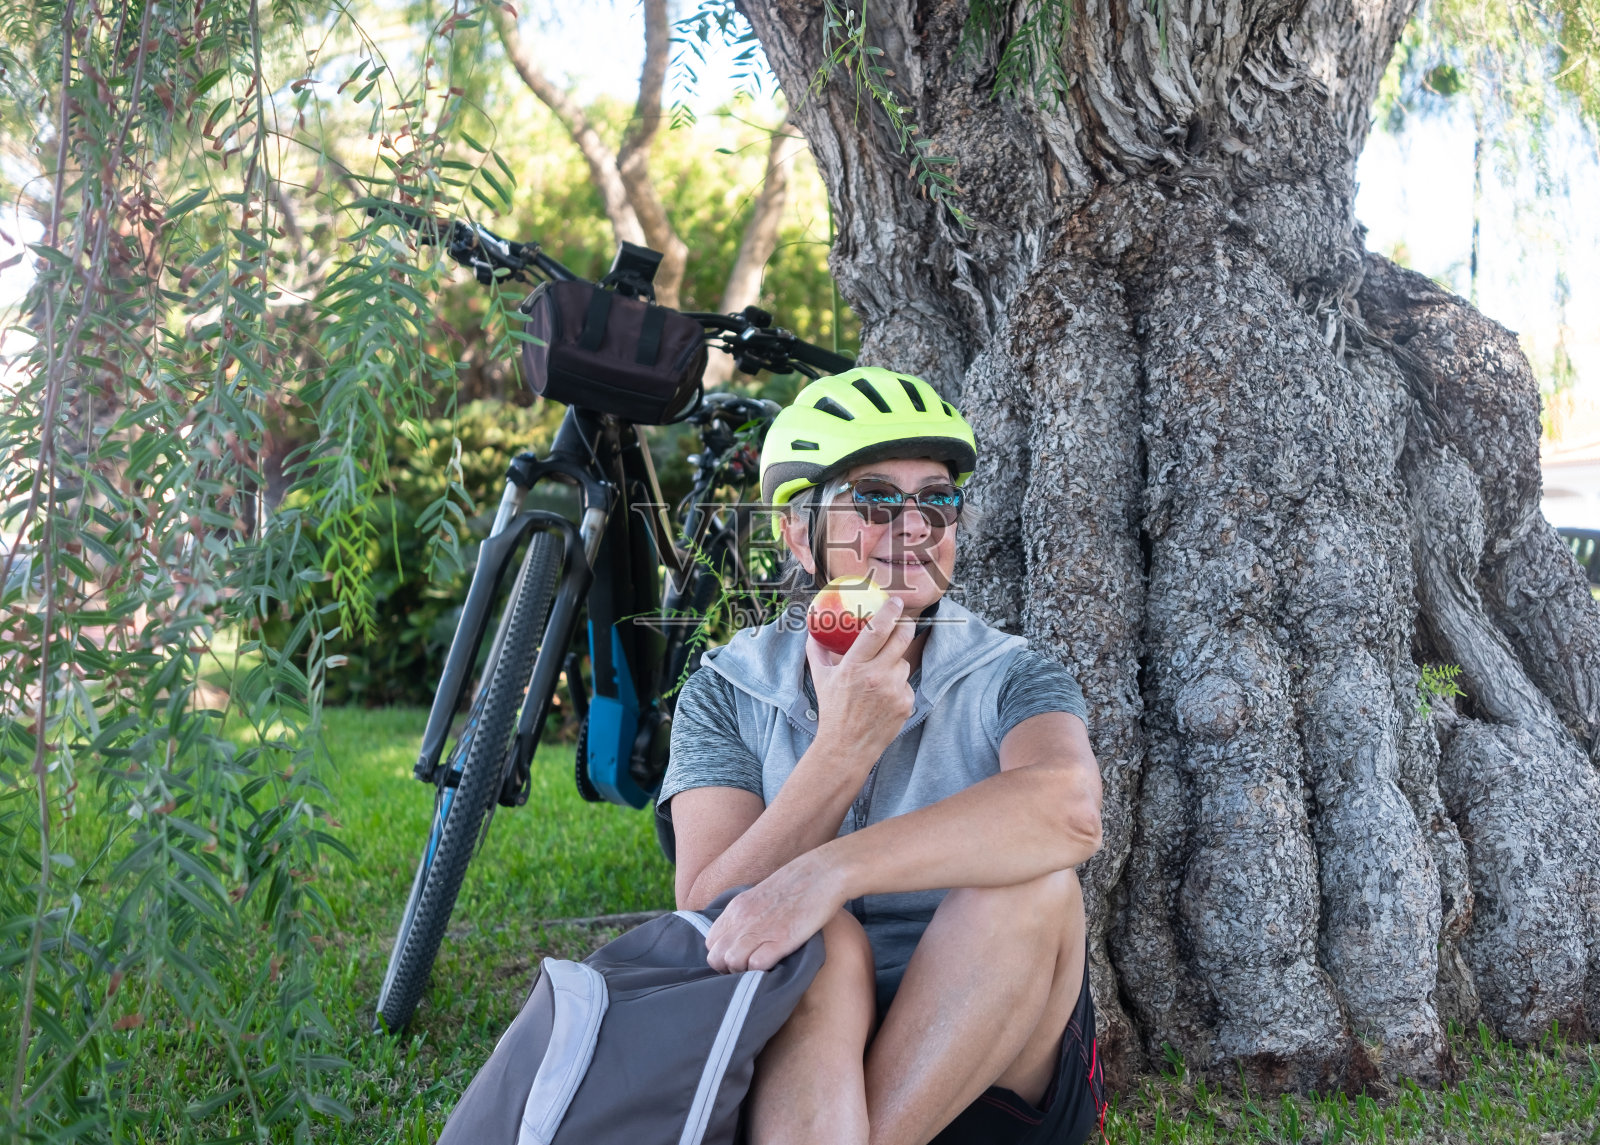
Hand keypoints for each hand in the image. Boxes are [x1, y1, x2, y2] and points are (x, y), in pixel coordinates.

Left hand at [704, 854, 845, 972]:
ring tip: (762, 968)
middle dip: (728, 969)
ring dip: (745, 972)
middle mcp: (743, 919)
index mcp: (736, 907)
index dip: (722, 955)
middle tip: (749, 968)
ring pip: (732, 963)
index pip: (710, 942)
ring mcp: (761, 929)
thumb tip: (739, 935)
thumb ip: (746, 914)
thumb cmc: (797, 885)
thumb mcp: (760, 895)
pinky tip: (776, 965)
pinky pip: (756, 965)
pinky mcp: (781, 939)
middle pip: (716, 958)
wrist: (823, 873)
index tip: (738, 958)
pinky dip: (763, 972)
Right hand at [806, 595, 914, 762]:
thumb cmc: (832, 711)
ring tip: (880, 675)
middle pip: (902, 639)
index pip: (877, 630)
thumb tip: (813, 630)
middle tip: (903, 622)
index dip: (890, 611)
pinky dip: (898, 686)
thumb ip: (817, 651)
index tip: (895, 601)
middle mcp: (877, 676)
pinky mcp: (906, 704)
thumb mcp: (820, 678)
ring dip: (896, 662)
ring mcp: (894, 690)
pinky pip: (906, 684)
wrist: (847, 747)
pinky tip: (884, 697)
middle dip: (905, 625)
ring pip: (904, 663)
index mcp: (854, 667)